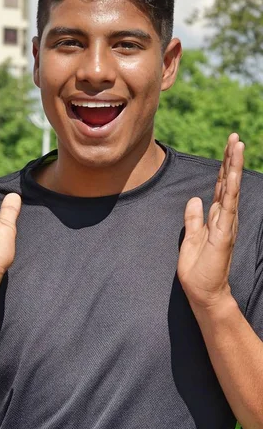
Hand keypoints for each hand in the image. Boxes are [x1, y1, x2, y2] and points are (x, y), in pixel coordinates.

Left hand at [177, 133, 243, 313]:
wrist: (202, 291)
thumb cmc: (198, 268)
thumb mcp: (191, 236)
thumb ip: (194, 218)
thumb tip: (194, 199)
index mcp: (217, 217)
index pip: (222, 186)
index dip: (223, 167)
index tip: (227, 147)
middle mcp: (225, 217)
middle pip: (228, 182)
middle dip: (231, 159)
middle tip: (235, 137)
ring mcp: (226, 223)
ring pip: (232, 188)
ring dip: (234, 166)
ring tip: (238, 144)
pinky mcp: (224, 232)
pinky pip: (229, 205)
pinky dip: (232, 187)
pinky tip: (234, 171)